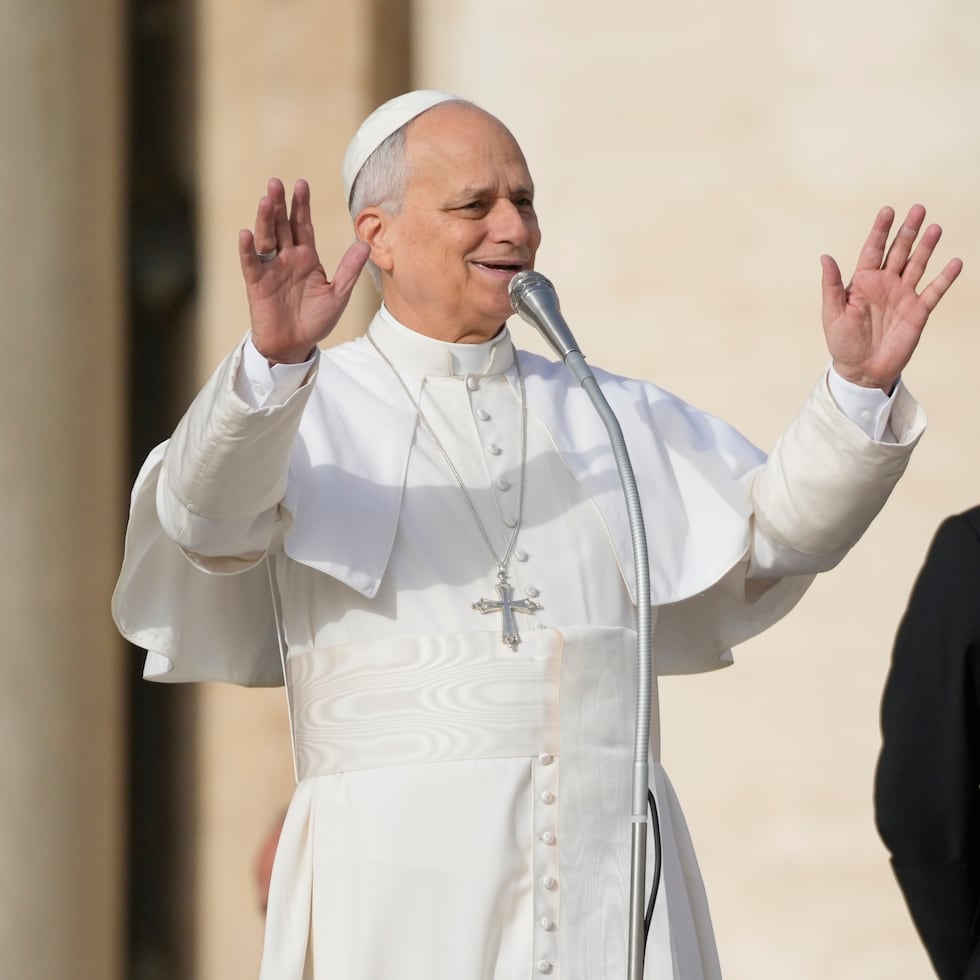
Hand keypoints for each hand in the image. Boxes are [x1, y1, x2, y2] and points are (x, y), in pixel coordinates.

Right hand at [239, 178, 370, 363]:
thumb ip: (349, 270)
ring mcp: (271, 269)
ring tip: (265, 200)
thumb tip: (365, 244)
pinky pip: (251, 263)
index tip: (301, 184)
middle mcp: (287, 258)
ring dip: (264, 220)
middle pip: (282, 226)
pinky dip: (247, 249)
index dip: (301, 205)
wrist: (295, 345)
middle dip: (280, 204)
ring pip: (266, 239)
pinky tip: (246, 234)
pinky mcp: (257, 284)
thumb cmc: (316, 321)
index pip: (303, 225)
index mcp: (306, 257)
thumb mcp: (338, 295)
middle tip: (276, 183)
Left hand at [821, 204, 962, 390]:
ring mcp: (903, 296)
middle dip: (908, 231)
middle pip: (899, 251)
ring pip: (917, 265)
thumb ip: (832, 285)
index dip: (880, 230)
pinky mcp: (918, 311)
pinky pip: (934, 291)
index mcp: (863, 282)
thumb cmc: (843, 343)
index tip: (888, 210)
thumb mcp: (832, 313)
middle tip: (918, 208)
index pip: (872, 250)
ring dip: (926, 247)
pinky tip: (955, 262)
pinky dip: (945, 277)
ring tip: (935, 227)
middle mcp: (885, 284)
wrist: (862, 370)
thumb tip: (825, 257)